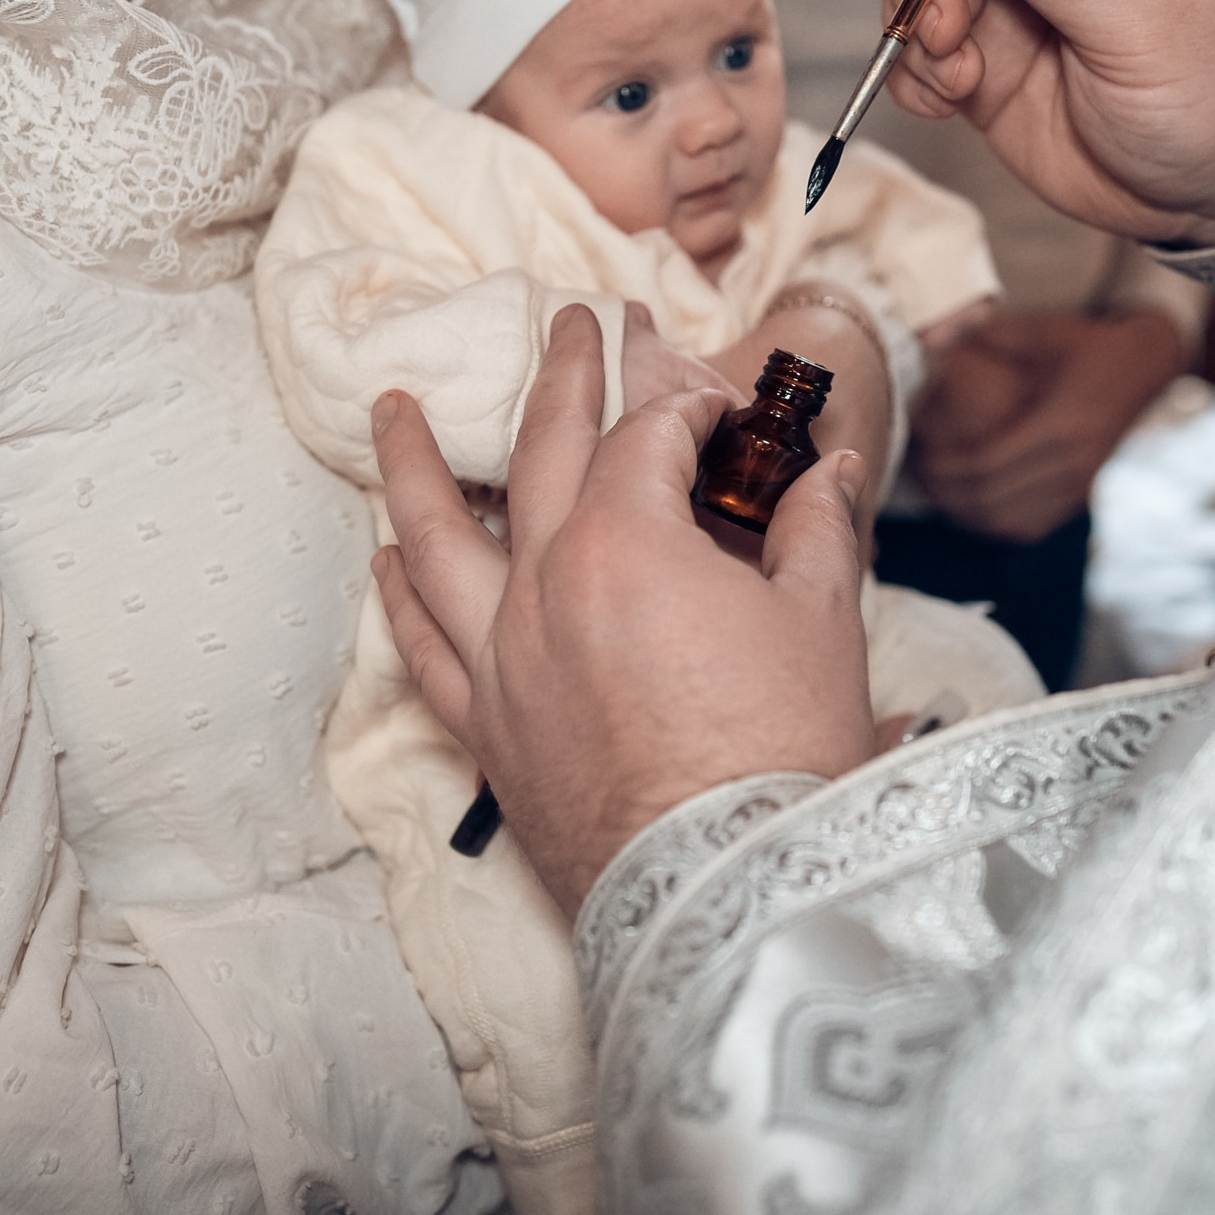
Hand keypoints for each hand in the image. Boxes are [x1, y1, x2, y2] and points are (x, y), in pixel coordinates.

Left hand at [372, 306, 876, 911]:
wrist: (730, 895)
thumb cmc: (783, 758)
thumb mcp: (823, 627)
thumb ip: (815, 533)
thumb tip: (830, 473)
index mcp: (629, 544)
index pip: (650, 436)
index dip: (692, 406)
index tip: (723, 407)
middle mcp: (546, 585)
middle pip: (541, 453)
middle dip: (559, 375)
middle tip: (563, 320)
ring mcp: (502, 658)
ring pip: (437, 538)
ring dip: (415, 463)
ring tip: (391, 407)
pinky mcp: (487, 730)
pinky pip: (421, 647)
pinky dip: (399, 596)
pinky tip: (384, 559)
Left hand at [911, 309, 1184, 542]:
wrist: (1149, 364)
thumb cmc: (1091, 344)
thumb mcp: (1045, 331)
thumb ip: (992, 336)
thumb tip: (932, 339)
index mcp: (1060, 425)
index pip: (986, 463)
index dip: (944, 467)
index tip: (917, 454)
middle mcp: (1072, 464)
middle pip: (991, 498)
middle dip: (945, 492)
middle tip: (916, 473)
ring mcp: (1080, 485)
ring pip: (1008, 522)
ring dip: (965, 514)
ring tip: (936, 492)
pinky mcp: (1081, 496)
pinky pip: (1030, 527)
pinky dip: (994, 524)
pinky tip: (970, 507)